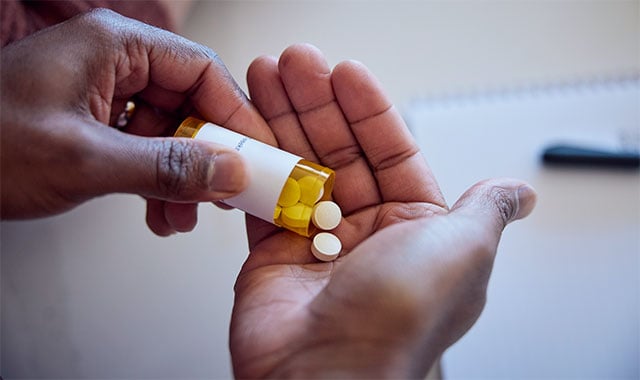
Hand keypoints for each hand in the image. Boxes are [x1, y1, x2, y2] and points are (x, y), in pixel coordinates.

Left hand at [0, 9, 273, 234]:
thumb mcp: (85, 161)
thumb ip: (166, 167)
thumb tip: (228, 170)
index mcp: (113, 47)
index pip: (201, 71)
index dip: (236, 115)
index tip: (256, 153)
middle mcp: (112, 63)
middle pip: (189, 102)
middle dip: (207, 155)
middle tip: (223, 191)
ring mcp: (101, 92)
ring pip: (169, 130)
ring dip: (182, 176)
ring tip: (182, 214)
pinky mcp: (92, 121)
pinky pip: (143, 146)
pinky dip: (156, 180)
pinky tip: (157, 209)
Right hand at [230, 44, 536, 377]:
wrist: (326, 377)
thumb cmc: (400, 318)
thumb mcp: (464, 250)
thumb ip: (484, 209)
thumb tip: (519, 192)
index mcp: (415, 229)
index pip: (392, 152)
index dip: (368, 109)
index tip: (343, 74)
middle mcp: (367, 235)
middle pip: (339, 153)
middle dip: (317, 105)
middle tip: (294, 66)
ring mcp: (317, 243)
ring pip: (299, 169)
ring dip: (281, 123)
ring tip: (264, 80)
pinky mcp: (273, 254)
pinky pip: (262, 198)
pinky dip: (253, 164)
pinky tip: (246, 128)